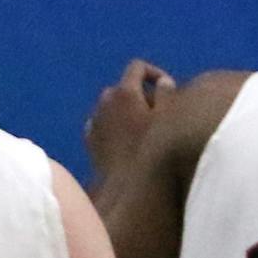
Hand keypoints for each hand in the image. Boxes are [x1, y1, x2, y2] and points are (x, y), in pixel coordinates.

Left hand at [85, 57, 173, 181]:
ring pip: (111, 107)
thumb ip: (167, 95)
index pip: (137, 67)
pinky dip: (113, 127)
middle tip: (158, 113)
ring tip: (142, 130)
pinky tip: (125, 143)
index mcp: (125, 92)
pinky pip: (102, 124)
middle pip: (123, 87)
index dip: (154, 73)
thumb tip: (163, 82)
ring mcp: (95, 121)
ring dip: (125, 112)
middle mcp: (105, 101)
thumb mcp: (168, 120)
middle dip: (140, 94)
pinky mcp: (90, 141)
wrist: (125, 189)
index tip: (167, 88)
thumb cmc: (151, 152)